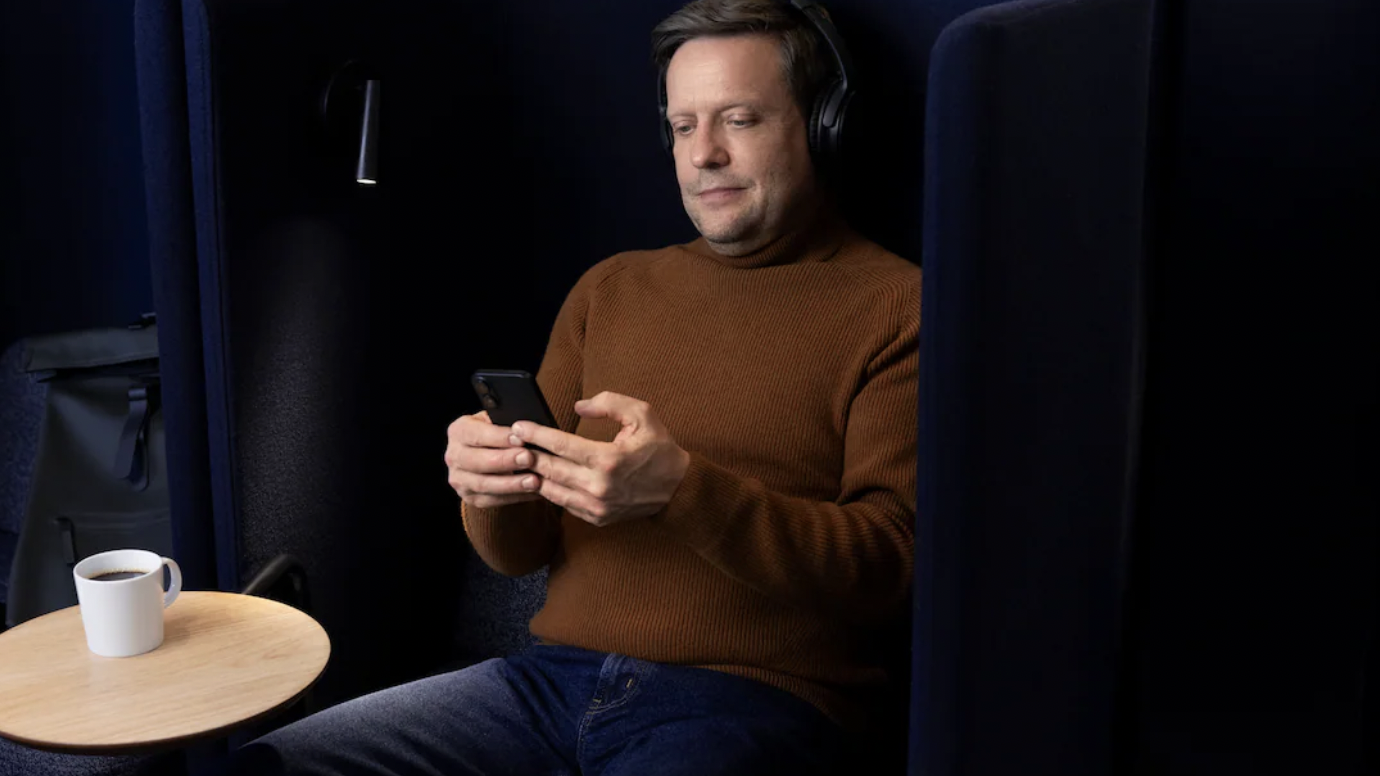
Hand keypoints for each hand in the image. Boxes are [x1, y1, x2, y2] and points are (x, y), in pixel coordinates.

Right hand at [445, 411, 544, 508]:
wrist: (490, 452)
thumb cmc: (499, 433)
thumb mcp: (499, 420)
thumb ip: (507, 422)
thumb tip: (525, 428)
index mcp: (459, 431)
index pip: (477, 434)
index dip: (500, 437)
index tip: (521, 439)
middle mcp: (454, 455)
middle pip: (478, 461)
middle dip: (505, 461)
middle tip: (529, 458)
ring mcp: (459, 479)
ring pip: (484, 484)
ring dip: (511, 484)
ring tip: (534, 481)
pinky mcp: (470, 497)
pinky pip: (492, 500)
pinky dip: (515, 497)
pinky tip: (533, 493)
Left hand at [512, 392, 690, 526]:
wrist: (678, 490)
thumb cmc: (659, 448)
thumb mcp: (642, 415)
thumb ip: (610, 403)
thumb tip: (578, 406)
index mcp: (608, 459)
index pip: (561, 445)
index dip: (536, 434)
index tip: (517, 426)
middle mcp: (599, 486)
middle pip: (550, 469)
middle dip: (527, 454)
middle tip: (510, 442)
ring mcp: (597, 506)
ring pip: (552, 490)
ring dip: (534, 475)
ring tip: (519, 460)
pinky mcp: (597, 518)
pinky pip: (564, 504)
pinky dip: (550, 491)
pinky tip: (541, 478)